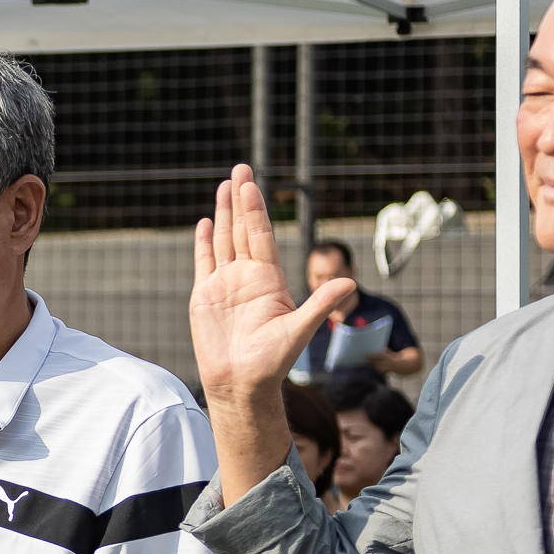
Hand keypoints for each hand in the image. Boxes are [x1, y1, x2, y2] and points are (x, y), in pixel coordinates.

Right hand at [188, 166, 353, 408]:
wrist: (240, 383)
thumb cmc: (271, 363)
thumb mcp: (299, 331)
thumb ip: (321, 304)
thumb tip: (350, 283)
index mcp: (269, 279)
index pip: (261, 234)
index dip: (256, 208)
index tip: (253, 184)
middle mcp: (247, 276)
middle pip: (243, 229)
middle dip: (241, 199)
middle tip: (241, 169)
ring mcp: (225, 284)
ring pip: (224, 240)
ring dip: (223, 213)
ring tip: (224, 185)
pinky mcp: (204, 296)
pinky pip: (204, 262)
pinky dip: (204, 242)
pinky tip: (205, 222)